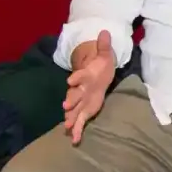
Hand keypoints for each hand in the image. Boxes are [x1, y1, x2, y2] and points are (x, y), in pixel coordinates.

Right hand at [62, 29, 115, 143]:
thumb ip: (104, 45)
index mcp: (86, 76)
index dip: (76, 79)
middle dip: (71, 100)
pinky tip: (74, 140)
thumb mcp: (104, 54)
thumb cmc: (100, 65)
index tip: (71, 81)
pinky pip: (80, 120)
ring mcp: (82, 100)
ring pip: (75, 109)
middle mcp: (81, 89)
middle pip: (75, 95)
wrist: (95, 75)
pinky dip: (77, 130)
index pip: (80, 76)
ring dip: (71, 117)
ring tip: (67, 127)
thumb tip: (105, 31)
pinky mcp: (85, 109)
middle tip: (66, 107)